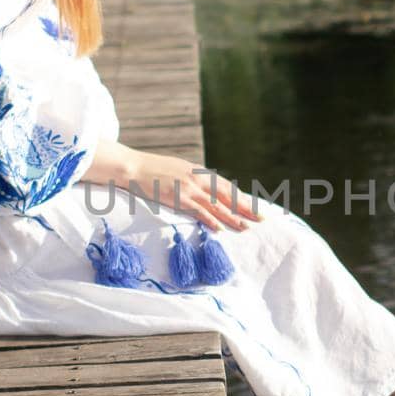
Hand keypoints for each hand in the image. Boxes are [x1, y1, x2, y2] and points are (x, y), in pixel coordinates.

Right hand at [124, 150, 262, 232]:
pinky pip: (198, 211)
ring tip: (246, 227)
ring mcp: (189, 188)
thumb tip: (206, 189)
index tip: (255, 206)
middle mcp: (198, 178)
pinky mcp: (178, 198)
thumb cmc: (154, 169)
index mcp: (200, 171)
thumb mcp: (180, 169)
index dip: (242, 197)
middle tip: (261, 218)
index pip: (227, 186)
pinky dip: (210, 220)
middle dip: (245, 208)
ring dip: (232, 217)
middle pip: (227, 195)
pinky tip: (219, 228)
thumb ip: (194, 179)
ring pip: (216, 205)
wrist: (133, 167)